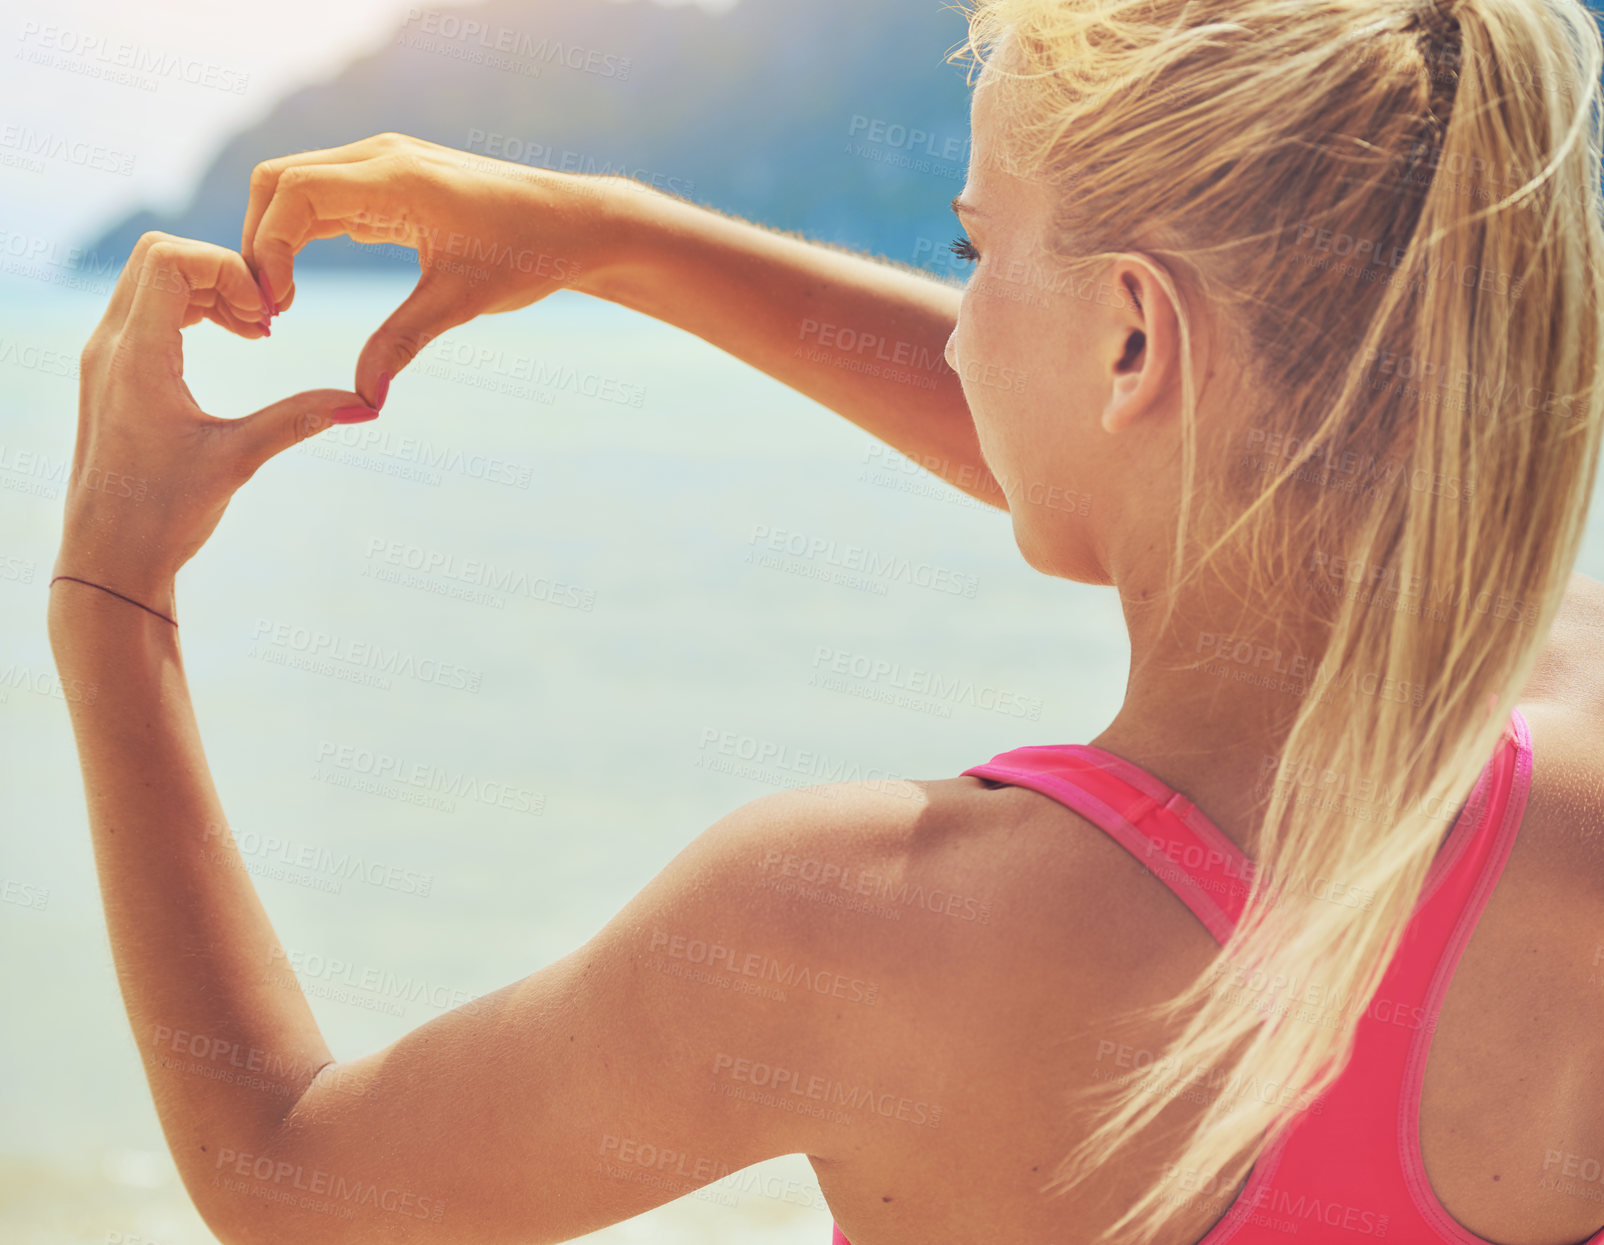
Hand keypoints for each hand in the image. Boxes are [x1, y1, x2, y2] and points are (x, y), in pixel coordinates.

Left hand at [53, 232, 376, 618]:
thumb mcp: (239, 459)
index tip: (266, 320)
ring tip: (255, 334)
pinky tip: (232, 345)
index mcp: (136, 356)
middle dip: (222, 272)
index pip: (170, 259)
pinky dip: (193, 309)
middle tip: (264, 322)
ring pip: (152, 278)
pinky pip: (147, 308)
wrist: (109, 559)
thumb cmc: (163, 515)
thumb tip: (364, 402)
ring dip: (209, 290)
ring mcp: (106, 356)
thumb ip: (298, 419)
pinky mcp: (113, 371)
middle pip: (158, 254)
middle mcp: (110, 345)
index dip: (228, 270)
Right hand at [242, 132, 628, 407]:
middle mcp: (381, 156)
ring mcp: (384, 163)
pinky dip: (301, 234)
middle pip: (278, 182)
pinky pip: (325, 196)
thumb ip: (402, 344)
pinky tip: (301, 284)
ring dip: (276, 239)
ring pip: (296, 187)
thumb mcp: (460, 303)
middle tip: (265, 310)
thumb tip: (364, 399)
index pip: (292, 193)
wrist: (577, 225)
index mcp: (395, 177)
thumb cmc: (528, 254)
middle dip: (258, 243)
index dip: (267, 249)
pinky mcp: (391, 180)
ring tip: (280, 303)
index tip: (276, 308)